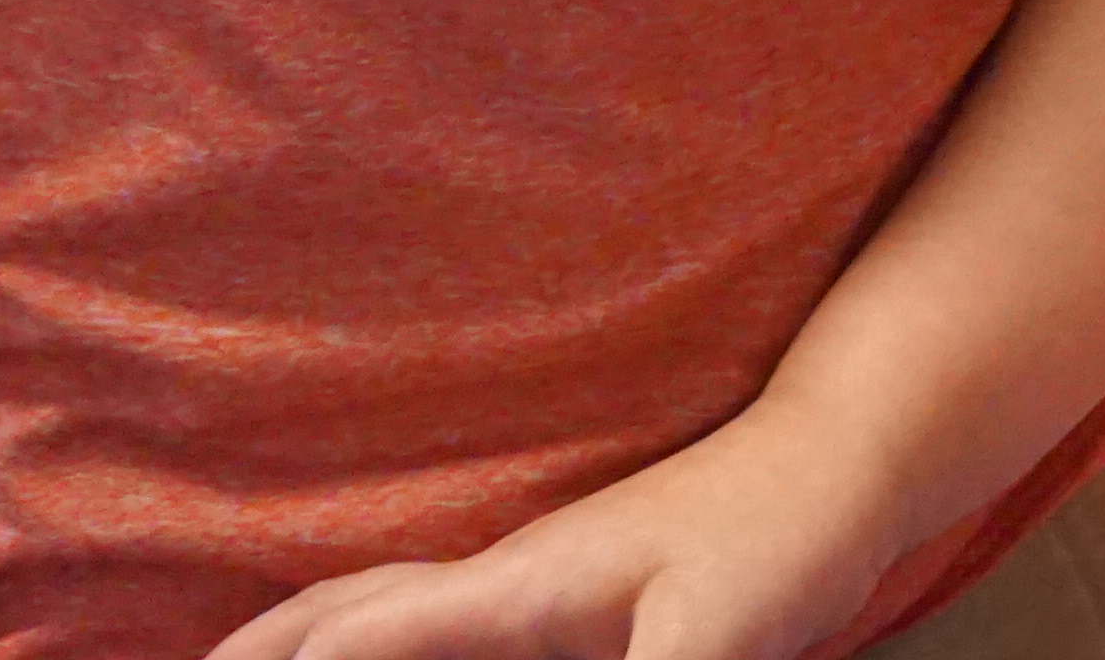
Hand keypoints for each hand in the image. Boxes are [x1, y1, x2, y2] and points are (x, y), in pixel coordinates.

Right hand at [202, 451, 876, 659]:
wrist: (844, 464)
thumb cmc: (780, 537)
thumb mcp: (711, 644)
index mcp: (515, 588)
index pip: (363, 633)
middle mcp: (505, 583)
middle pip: (347, 610)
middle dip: (260, 644)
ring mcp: (536, 591)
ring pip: (387, 613)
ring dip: (312, 641)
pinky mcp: (575, 607)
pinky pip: (449, 631)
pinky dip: (387, 645)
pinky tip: (386, 654)